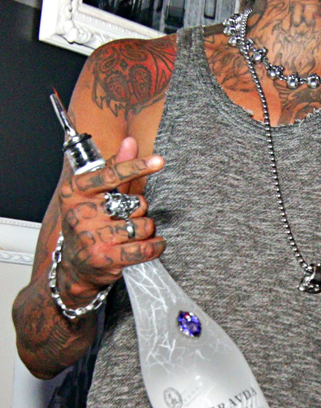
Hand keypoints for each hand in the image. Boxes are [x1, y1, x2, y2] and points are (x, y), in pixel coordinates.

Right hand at [56, 137, 164, 300]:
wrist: (75, 265)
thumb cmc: (88, 223)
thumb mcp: (95, 193)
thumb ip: (115, 167)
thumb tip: (130, 142)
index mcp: (74, 192)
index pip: (111, 175)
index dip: (137, 166)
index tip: (159, 161)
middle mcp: (80, 213)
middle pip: (134, 202)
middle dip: (140, 209)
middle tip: (127, 216)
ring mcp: (91, 237)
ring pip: (142, 225)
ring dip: (146, 228)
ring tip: (134, 232)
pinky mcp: (104, 258)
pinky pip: (144, 248)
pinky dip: (155, 245)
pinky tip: (155, 244)